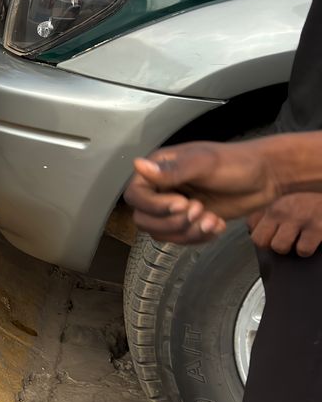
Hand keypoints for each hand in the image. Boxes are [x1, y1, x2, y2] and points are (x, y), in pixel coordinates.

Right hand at [126, 140, 283, 243]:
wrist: (265, 178)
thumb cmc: (236, 163)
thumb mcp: (203, 164)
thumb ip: (171, 169)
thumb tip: (138, 165)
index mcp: (158, 170)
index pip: (136, 196)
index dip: (154, 205)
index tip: (182, 203)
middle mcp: (161, 189)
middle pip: (144, 219)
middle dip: (172, 222)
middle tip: (199, 210)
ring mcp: (174, 207)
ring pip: (161, 233)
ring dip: (187, 232)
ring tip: (212, 219)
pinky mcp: (190, 221)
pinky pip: (181, 238)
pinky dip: (199, 237)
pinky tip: (217, 224)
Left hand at [249, 193, 321, 255]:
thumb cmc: (311, 202)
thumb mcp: (286, 201)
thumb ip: (268, 212)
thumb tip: (254, 228)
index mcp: (272, 203)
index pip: (250, 225)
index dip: (261, 233)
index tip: (269, 233)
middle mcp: (281, 209)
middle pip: (259, 240)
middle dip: (270, 244)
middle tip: (282, 240)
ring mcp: (298, 218)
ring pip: (279, 247)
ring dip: (290, 248)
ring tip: (298, 241)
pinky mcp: (317, 228)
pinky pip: (303, 250)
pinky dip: (307, 250)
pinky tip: (311, 242)